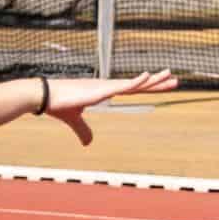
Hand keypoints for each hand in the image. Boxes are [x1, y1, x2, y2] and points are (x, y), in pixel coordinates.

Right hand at [42, 70, 176, 144]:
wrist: (43, 97)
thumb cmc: (57, 104)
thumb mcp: (74, 120)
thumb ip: (83, 130)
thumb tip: (88, 143)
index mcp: (104, 91)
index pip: (131, 89)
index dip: (147, 87)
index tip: (162, 84)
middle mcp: (108, 86)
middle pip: (138, 85)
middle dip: (157, 83)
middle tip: (175, 79)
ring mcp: (105, 86)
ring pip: (134, 83)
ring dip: (153, 81)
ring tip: (169, 76)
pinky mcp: (99, 89)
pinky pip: (122, 85)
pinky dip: (136, 81)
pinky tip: (148, 76)